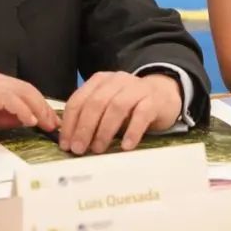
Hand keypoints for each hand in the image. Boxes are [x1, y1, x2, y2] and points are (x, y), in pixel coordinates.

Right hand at [0, 69, 58, 142]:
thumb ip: (1, 117)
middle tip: (53, 125)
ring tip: (45, 124)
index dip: (39, 105)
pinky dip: (21, 108)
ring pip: (19, 90)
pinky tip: (28, 120)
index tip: (50, 122)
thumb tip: (26, 120)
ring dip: (36, 108)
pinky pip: (6, 97)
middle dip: (43, 107)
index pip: (22, 90)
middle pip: (25, 88)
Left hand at [59, 72, 181, 154]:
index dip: (70, 123)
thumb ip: (91, 117)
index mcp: (100, 81)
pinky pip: (141, 115)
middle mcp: (117, 81)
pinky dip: (132, 131)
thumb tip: (71, 141)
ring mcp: (136, 89)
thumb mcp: (108, 106)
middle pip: (96, 103)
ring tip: (98, 149)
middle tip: (79, 149)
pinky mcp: (154, 100)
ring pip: (116, 107)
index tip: (66, 144)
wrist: (164, 93)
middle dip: (84, 128)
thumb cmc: (131, 105)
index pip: (78, 100)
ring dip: (104, 131)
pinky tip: (126, 146)